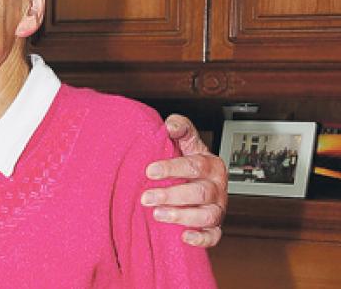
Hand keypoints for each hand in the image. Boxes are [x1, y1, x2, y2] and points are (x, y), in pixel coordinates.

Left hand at [141, 114, 227, 247]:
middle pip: (200, 193)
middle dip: (171, 195)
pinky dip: (201, 239)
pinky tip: (184, 237)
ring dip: (182, 216)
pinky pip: (214, 236)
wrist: (196, 180)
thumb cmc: (188, 160)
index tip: (149, 171)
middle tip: (145, 197)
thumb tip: (170, 124)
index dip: (172, 168)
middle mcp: (217, 187)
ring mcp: (218, 208)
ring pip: (207, 215)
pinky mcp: (215, 226)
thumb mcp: (186, 141)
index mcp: (211, 164)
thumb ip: (181, 129)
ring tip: (157, 214)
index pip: (194, 166)